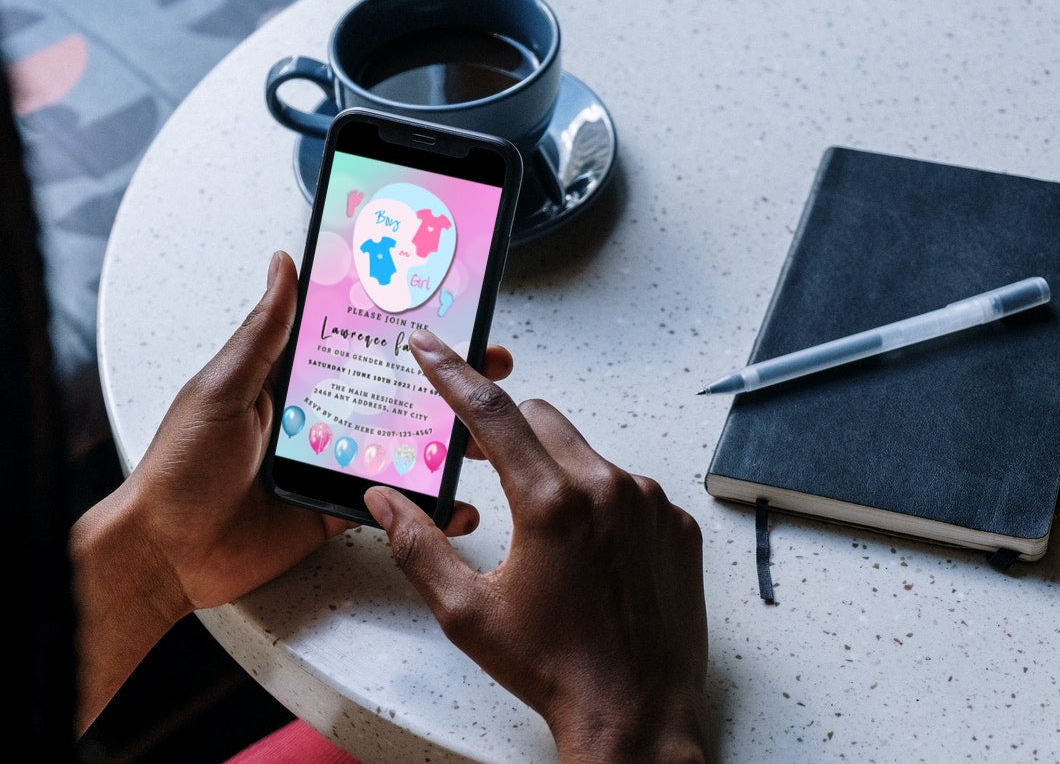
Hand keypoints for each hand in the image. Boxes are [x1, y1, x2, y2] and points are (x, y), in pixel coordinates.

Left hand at [119, 251, 510, 610]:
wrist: (165, 554)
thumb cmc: (179, 467)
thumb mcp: (223, 388)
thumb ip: (263, 334)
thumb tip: (284, 265)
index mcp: (291, 379)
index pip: (358, 342)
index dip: (402, 329)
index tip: (447, 310)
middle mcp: (319, 417)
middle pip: (393, 391)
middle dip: (445, 380)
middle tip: (490, 365)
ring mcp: (332, 464)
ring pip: (401, 446)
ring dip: (445, 441)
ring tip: (485, 435)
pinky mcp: (337, 510)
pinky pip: (390, 504)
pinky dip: (426, 506)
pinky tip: (457, 503)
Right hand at [364, 330, 707, 762]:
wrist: (634, 713)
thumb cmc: (553, 667)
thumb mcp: (467, 611)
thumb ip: (417, 546)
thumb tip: (382, 501)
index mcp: (551, 503)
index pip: (492, 412)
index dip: (453, 373)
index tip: (432, 345)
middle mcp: (609, 489)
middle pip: (542, 419)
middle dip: (505, 429)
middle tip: (478, 460)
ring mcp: (651, 505)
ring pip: (586, 454)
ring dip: (554, 470)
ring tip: (541, 533)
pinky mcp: (676, 525)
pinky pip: (628, 488)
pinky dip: (600, 501)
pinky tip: (587, 553)